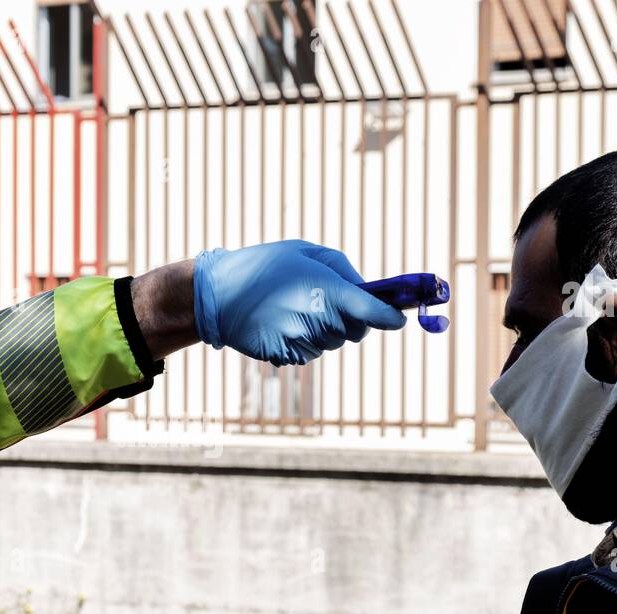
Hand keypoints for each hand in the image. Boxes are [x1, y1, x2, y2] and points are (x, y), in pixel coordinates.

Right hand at [194, 240, 404, 365]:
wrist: (218, 296)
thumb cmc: (265, 266)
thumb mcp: (306, 252)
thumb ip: (342, 270)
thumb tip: (366, 292)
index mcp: (327, 291)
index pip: (374, 313)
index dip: (391, 317)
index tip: (399, 319)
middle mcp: (318, 321)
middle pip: (356, 331)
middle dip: (353, 319)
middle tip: (329, 300)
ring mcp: (303, 342)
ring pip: (333, 342)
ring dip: (326, 329)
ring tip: (295, 307)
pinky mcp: (288, 357)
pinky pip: (311, 351)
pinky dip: (305, 340)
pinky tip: (283, 322)